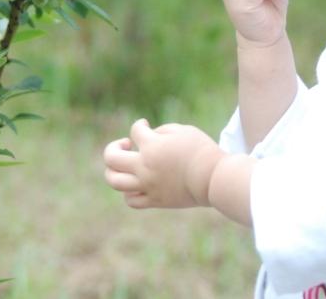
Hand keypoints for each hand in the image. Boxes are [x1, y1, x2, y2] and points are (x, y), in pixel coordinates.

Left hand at [103, 119, 224, 208]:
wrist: (214, 178)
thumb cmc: (201, 151)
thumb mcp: (183, 130)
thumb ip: (161, 130)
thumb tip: (150, 136)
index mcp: (152, 147)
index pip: (134, 131)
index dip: (139, 125)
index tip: (145, 126)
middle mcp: (145, 167)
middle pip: (111, 158)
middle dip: (114, 147)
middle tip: (127, 145)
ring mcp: (148, 185)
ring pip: (114, 181)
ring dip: (113, 171)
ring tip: (123, 166)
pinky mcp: (156, 200)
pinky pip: (131, 200)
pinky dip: (128, 192)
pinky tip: (135, 184)